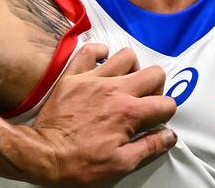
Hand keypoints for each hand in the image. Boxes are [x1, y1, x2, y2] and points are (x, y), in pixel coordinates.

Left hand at [27, 44, 176, 184]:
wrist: (44, 154)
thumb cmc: (80, 162)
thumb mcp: (121, 164)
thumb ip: (149, 147)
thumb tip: (169, 136)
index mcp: (129, 113)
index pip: (165, 103)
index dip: (165, 113)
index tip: (155, 120)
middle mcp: (115, 90)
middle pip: (154, 73)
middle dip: (156, 87)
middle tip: (144, 101)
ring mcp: (93, 79)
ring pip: (126, 56)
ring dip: (131, 69)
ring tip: (124, 84)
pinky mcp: (73, 76)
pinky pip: (90, 51)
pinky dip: (99, 53)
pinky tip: (102, 65)